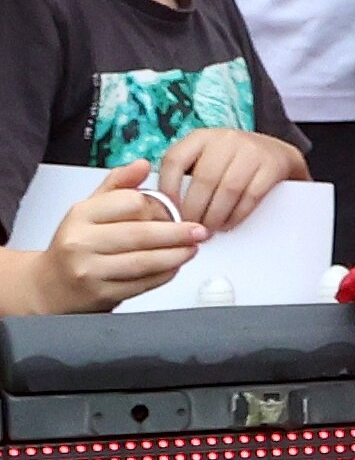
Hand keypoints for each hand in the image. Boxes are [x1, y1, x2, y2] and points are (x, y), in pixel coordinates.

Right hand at [30, 163, 200, 309]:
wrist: (52, 286)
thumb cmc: (76, 244)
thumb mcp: (90, 208)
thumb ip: (118, 185)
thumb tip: (142, 165)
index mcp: (81, 215)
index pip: (130, 203)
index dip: (158, 207)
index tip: (173, 211)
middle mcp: (81, 242)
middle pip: (141, 234)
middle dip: (177, 233)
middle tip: (198, 231)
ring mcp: (90, 270)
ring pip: (145, 261)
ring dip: (176, 255)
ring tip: (191, 249)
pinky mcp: (102, 294)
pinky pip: (143, 284)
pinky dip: (164, 274)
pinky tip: (173, 266)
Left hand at [153, 129, 302, 230]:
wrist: (277, 153)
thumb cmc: (232, 163)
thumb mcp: (206, 158)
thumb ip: (185, 175)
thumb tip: (163, 207)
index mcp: (201, 137)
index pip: (174, 160)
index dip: (167, 189)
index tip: (167, 212)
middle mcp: (226, 139)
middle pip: (203, 179)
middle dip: (194, 210)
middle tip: (190, 228)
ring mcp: (252, 150)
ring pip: (228, 189)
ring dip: (215, 215)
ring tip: (208, 229)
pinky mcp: (273, 165)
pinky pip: (251, 195)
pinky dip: (237, 214)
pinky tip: (228, 223)